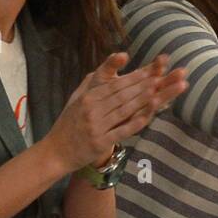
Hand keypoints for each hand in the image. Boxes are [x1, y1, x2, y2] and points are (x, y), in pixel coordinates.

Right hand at [45, 52, 187, 173]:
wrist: (56, 152)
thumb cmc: (69, 123)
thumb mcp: (77, 99)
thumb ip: (93, 83)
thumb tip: (109, 66)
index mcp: (88, 97)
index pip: (115, 84)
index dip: (135, 77)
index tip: (152, 70)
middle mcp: (91, 109)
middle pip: (122, 94)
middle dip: (143, 84)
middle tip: (162, 76)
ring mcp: (96, 126)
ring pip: (123, 110)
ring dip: (142, 100)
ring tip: (158, 91)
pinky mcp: (100, 142)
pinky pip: (121, 131)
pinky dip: (135, 123)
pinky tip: (148, 116)